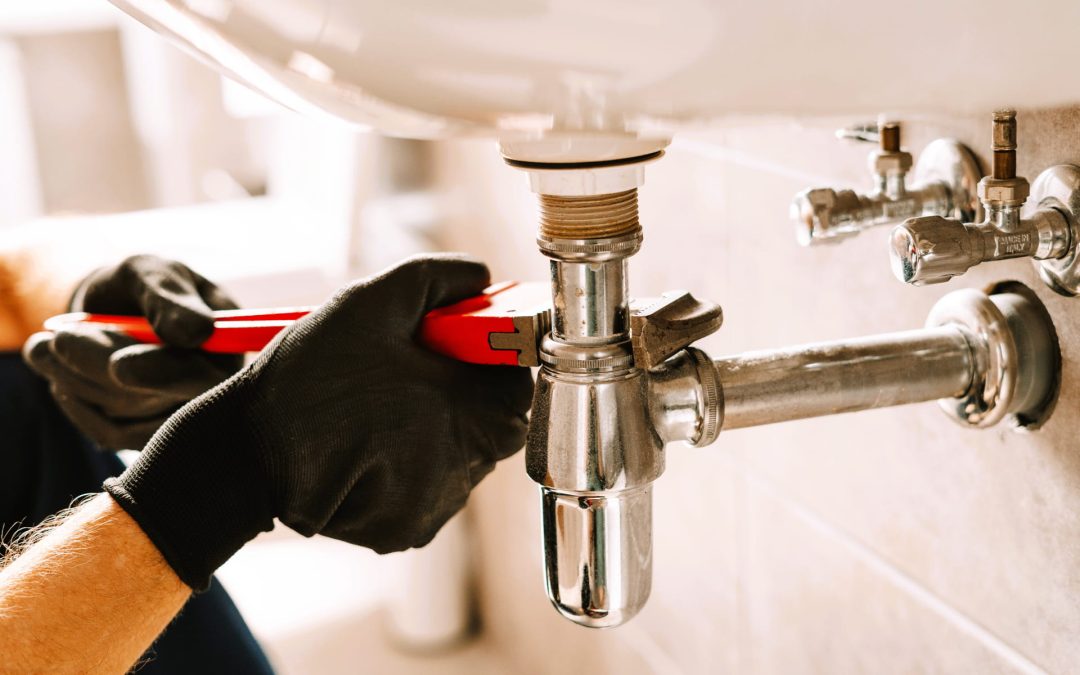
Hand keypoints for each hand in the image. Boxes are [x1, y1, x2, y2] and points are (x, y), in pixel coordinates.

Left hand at [23, 255, 242, 449]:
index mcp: (230, 348)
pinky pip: (109, 433)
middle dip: (102, 369)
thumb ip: (170, 298)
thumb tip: (196, 332)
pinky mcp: (148, 436)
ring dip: (75, 376)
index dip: (162, 374)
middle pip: (162, 400)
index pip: (206, 374)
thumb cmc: (143, 286)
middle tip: (56, 339)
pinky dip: (74, 400)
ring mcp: (181, 418)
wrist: (118, 308)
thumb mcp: (153, 273)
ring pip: (126, 411)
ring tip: (42, 343)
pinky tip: (55, 370)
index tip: (119, 364)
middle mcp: (215, 391)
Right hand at [103, 255, 533, 589]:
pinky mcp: (408, 531)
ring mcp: (436, 505)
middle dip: (465, 393)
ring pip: (463, 455)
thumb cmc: (307, 376)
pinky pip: (432, 489)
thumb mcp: (370, 304)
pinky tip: (370, 445)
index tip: (464, 345)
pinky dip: (413, 465)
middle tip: (416, 374)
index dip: (496, 357)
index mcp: (466, 409)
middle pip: (496, 422)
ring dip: (439, 429)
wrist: (243, 453)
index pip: (521, 381)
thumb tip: (481, 276)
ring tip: (380, 409)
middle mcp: (462, 466)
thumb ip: (437, 279)